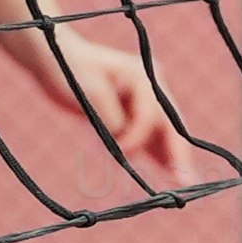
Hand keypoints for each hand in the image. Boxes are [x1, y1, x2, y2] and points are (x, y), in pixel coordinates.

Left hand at [49, 23, 199, 188]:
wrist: (54, 61)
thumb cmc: (70, 70)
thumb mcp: (89, 92)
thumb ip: (110, 118)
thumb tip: (124, 144)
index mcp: (142, 76)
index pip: (150, 114)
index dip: (139, 136)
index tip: (121, 151)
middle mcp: (150, 88)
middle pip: (169, 125)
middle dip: (178, 152)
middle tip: (187, 179)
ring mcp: (143, 103)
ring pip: (163, 135)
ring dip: (172, 157)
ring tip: (184, 182)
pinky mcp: (132, 118)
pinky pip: (149, 139)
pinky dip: (157, 156)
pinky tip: (168, 174)